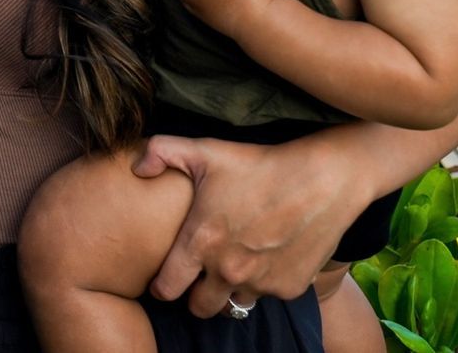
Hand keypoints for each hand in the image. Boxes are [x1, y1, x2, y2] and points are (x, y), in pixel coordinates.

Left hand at [135, 130, 361, 315]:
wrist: (321, 179)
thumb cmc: (259, 163)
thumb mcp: (204, 150)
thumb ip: (160, 153)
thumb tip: (136, 168)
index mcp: (200, 243)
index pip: (167, 288)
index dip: (161, 286)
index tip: (165, 279)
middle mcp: (228, 270)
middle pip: (200, 308)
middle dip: (196, 296)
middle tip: (200, 277)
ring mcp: (260, 283)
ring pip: (235, 302)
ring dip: (231, 289)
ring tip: (236, 263)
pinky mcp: (288, 288)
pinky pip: (268, 294)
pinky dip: (265, 281)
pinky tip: (268, 255)